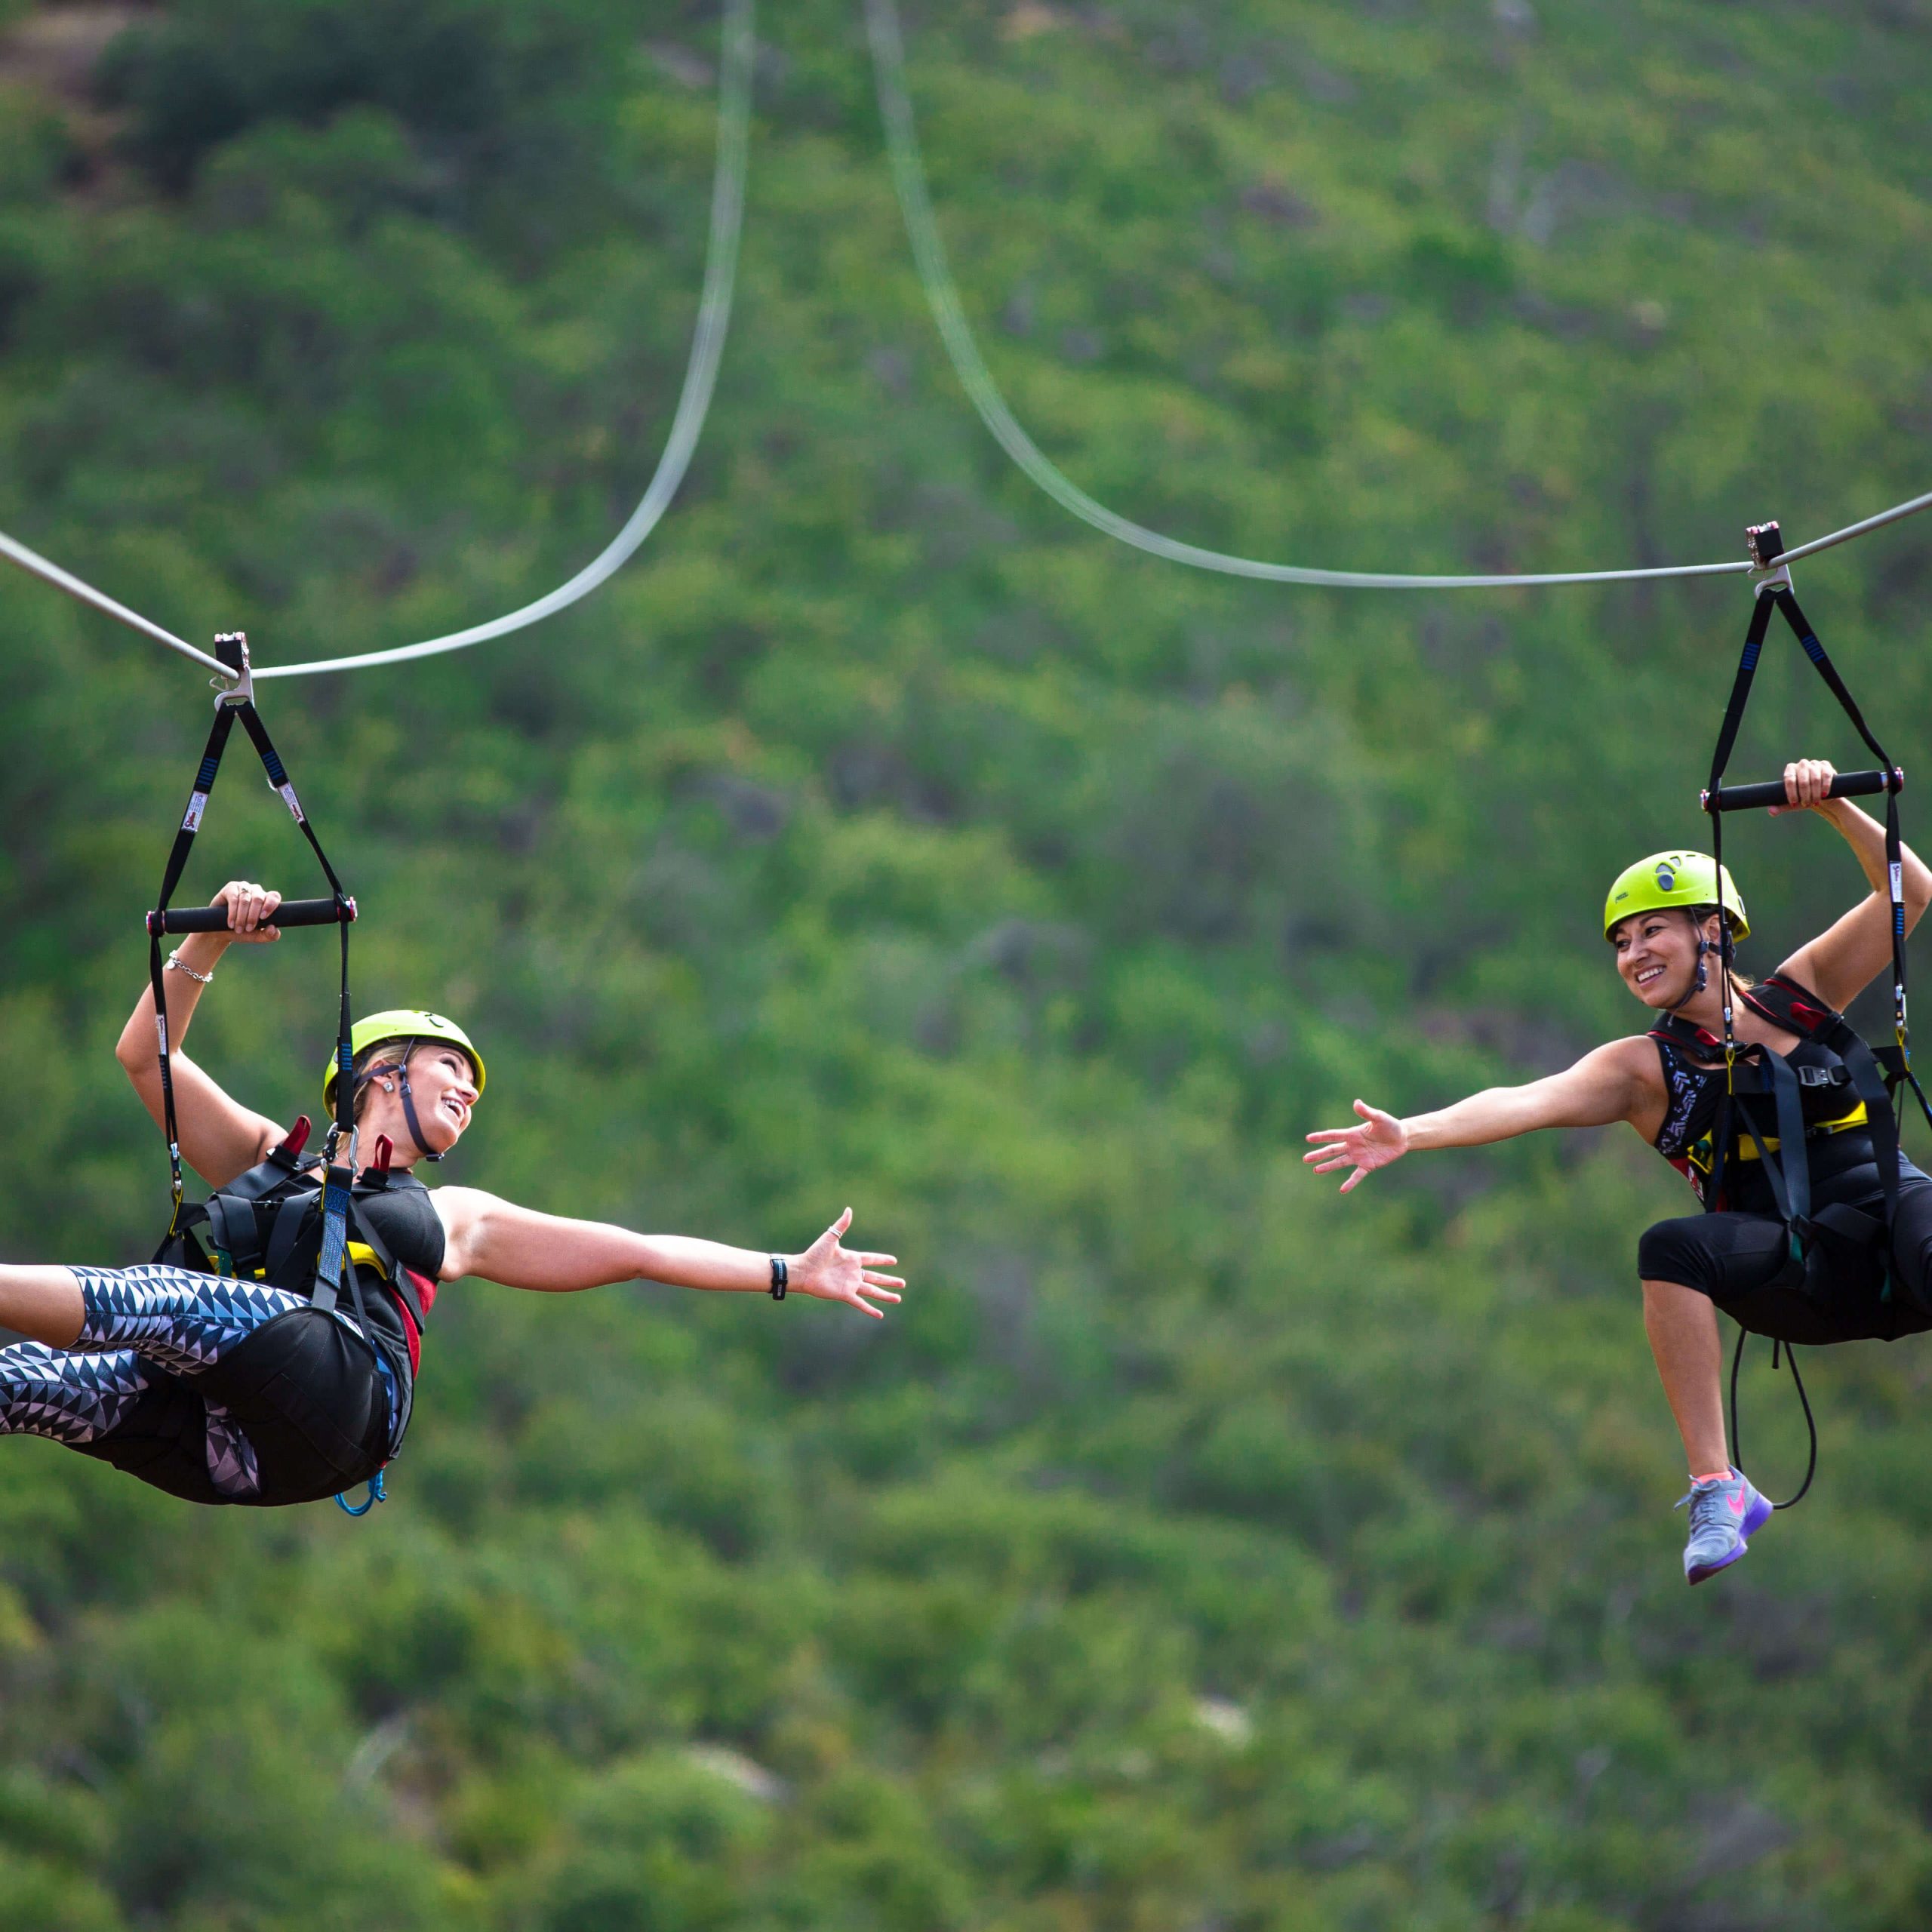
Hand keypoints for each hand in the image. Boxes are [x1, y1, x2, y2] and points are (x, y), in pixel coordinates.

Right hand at [211, 880, 282, 942]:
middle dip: (253, 916)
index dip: (270, 905)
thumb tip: (273, 928)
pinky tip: (231, 923)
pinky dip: (233, 913)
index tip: (263, 917)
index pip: (274, 897)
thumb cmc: (242, 931)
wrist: (221, 931)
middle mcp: (256, 891)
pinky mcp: (230, 888)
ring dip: (241, 917)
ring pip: (245, 900)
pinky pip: (234, 899)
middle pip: (258, 899)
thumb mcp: (257, 936)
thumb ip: (269, 935)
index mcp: (267, 899)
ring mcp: (244, 887)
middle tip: (248, 929)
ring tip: (238, 929)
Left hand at [789, 1208, 903, 1319]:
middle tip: (903, 1283)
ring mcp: (850, 1284)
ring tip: (898, 1299)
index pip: (872, 1259)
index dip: (883, 1260)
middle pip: (876, 1277)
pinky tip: (880, 1315)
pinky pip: (860, 1302)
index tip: (894, 1261)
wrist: (804, 1270)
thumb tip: (849, 1209)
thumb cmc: (815, 1254)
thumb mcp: (830, 1238)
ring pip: (872, 1291)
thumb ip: (841, 1225)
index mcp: (852, 1258)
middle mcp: (853, 1272)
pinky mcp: (845, 1294)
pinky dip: (870, 1309)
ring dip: (885, 1295)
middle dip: (889, 1280)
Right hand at [1304, 1099, 1407, 1193]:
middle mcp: (1353, 1145)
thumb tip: (1356, 1102)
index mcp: (1353, 1133)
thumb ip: (1367, 1112)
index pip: (1334, 1135)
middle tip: (1306, 1159)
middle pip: (1332, 1150)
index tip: (1308, 1138)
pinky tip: (1342, 1190)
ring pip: (1340, 1162)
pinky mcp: (1368, 1165)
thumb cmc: (1390, 1126)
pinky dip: (1350, 1182)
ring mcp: (1359, 1156)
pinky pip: (1357, 1175)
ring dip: (1328, 1166)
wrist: (1402, 1138)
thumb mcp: (1379, 1118)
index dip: (1321, 1137)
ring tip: (1316, 1170)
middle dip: (1319, 1155)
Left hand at [1768, 758, 1837, 815]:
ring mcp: (1815, 764)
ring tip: (1815, 802)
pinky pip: (1826, 775)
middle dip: (1804, 795)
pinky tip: (1824, 795)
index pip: (1789, 779)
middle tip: (1806, 804)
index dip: (1791, 793)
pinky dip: (1825, 787)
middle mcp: (1802, 764)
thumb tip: (1771, 812)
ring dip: (1815, 793)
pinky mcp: (1826, 766)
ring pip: (1815, 779)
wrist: (1820, 796)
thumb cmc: (1803, 798)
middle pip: (1802, 780)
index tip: (1793, 803)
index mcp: (1790, 769)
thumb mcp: (1792, 804)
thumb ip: (1780, 807)